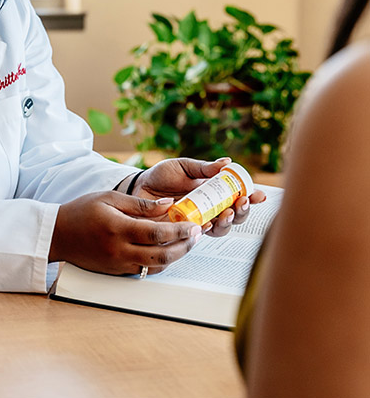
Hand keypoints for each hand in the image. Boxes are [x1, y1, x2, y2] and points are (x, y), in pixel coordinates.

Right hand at [49, 190, 201, 275]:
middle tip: (197, 235)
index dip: (179, 231)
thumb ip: (140, 203)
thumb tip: (168, 205)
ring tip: (187, 243)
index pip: (156, 233)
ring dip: (175, 257)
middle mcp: (119, 249)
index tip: (194, 225)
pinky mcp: (116, 271)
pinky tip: (167, 252)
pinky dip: (160, 263)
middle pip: (161, 255)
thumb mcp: (109, 197)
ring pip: (156, 267)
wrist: (58, 234)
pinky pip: (144, 271)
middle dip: (184, 246)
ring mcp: (118, 263)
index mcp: (118, 228)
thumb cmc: (82, 211)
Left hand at [128, 156, 266, 235]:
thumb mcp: (183, 167)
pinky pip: (198, 235)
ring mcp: (197, 220)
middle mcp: (209, 209)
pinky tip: (205, 224)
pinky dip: (205, 230)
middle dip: (242, 212)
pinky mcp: (183, 230)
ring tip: (225, 214)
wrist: (139, 186)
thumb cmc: (162, 176)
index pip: (237, 197)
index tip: (258, 195)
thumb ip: (203, 168)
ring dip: (226, 223)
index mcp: (212, 192)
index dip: (251, 198)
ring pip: (220, 229)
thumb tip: (227, 162)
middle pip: (234, 217)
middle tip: (240, 204)